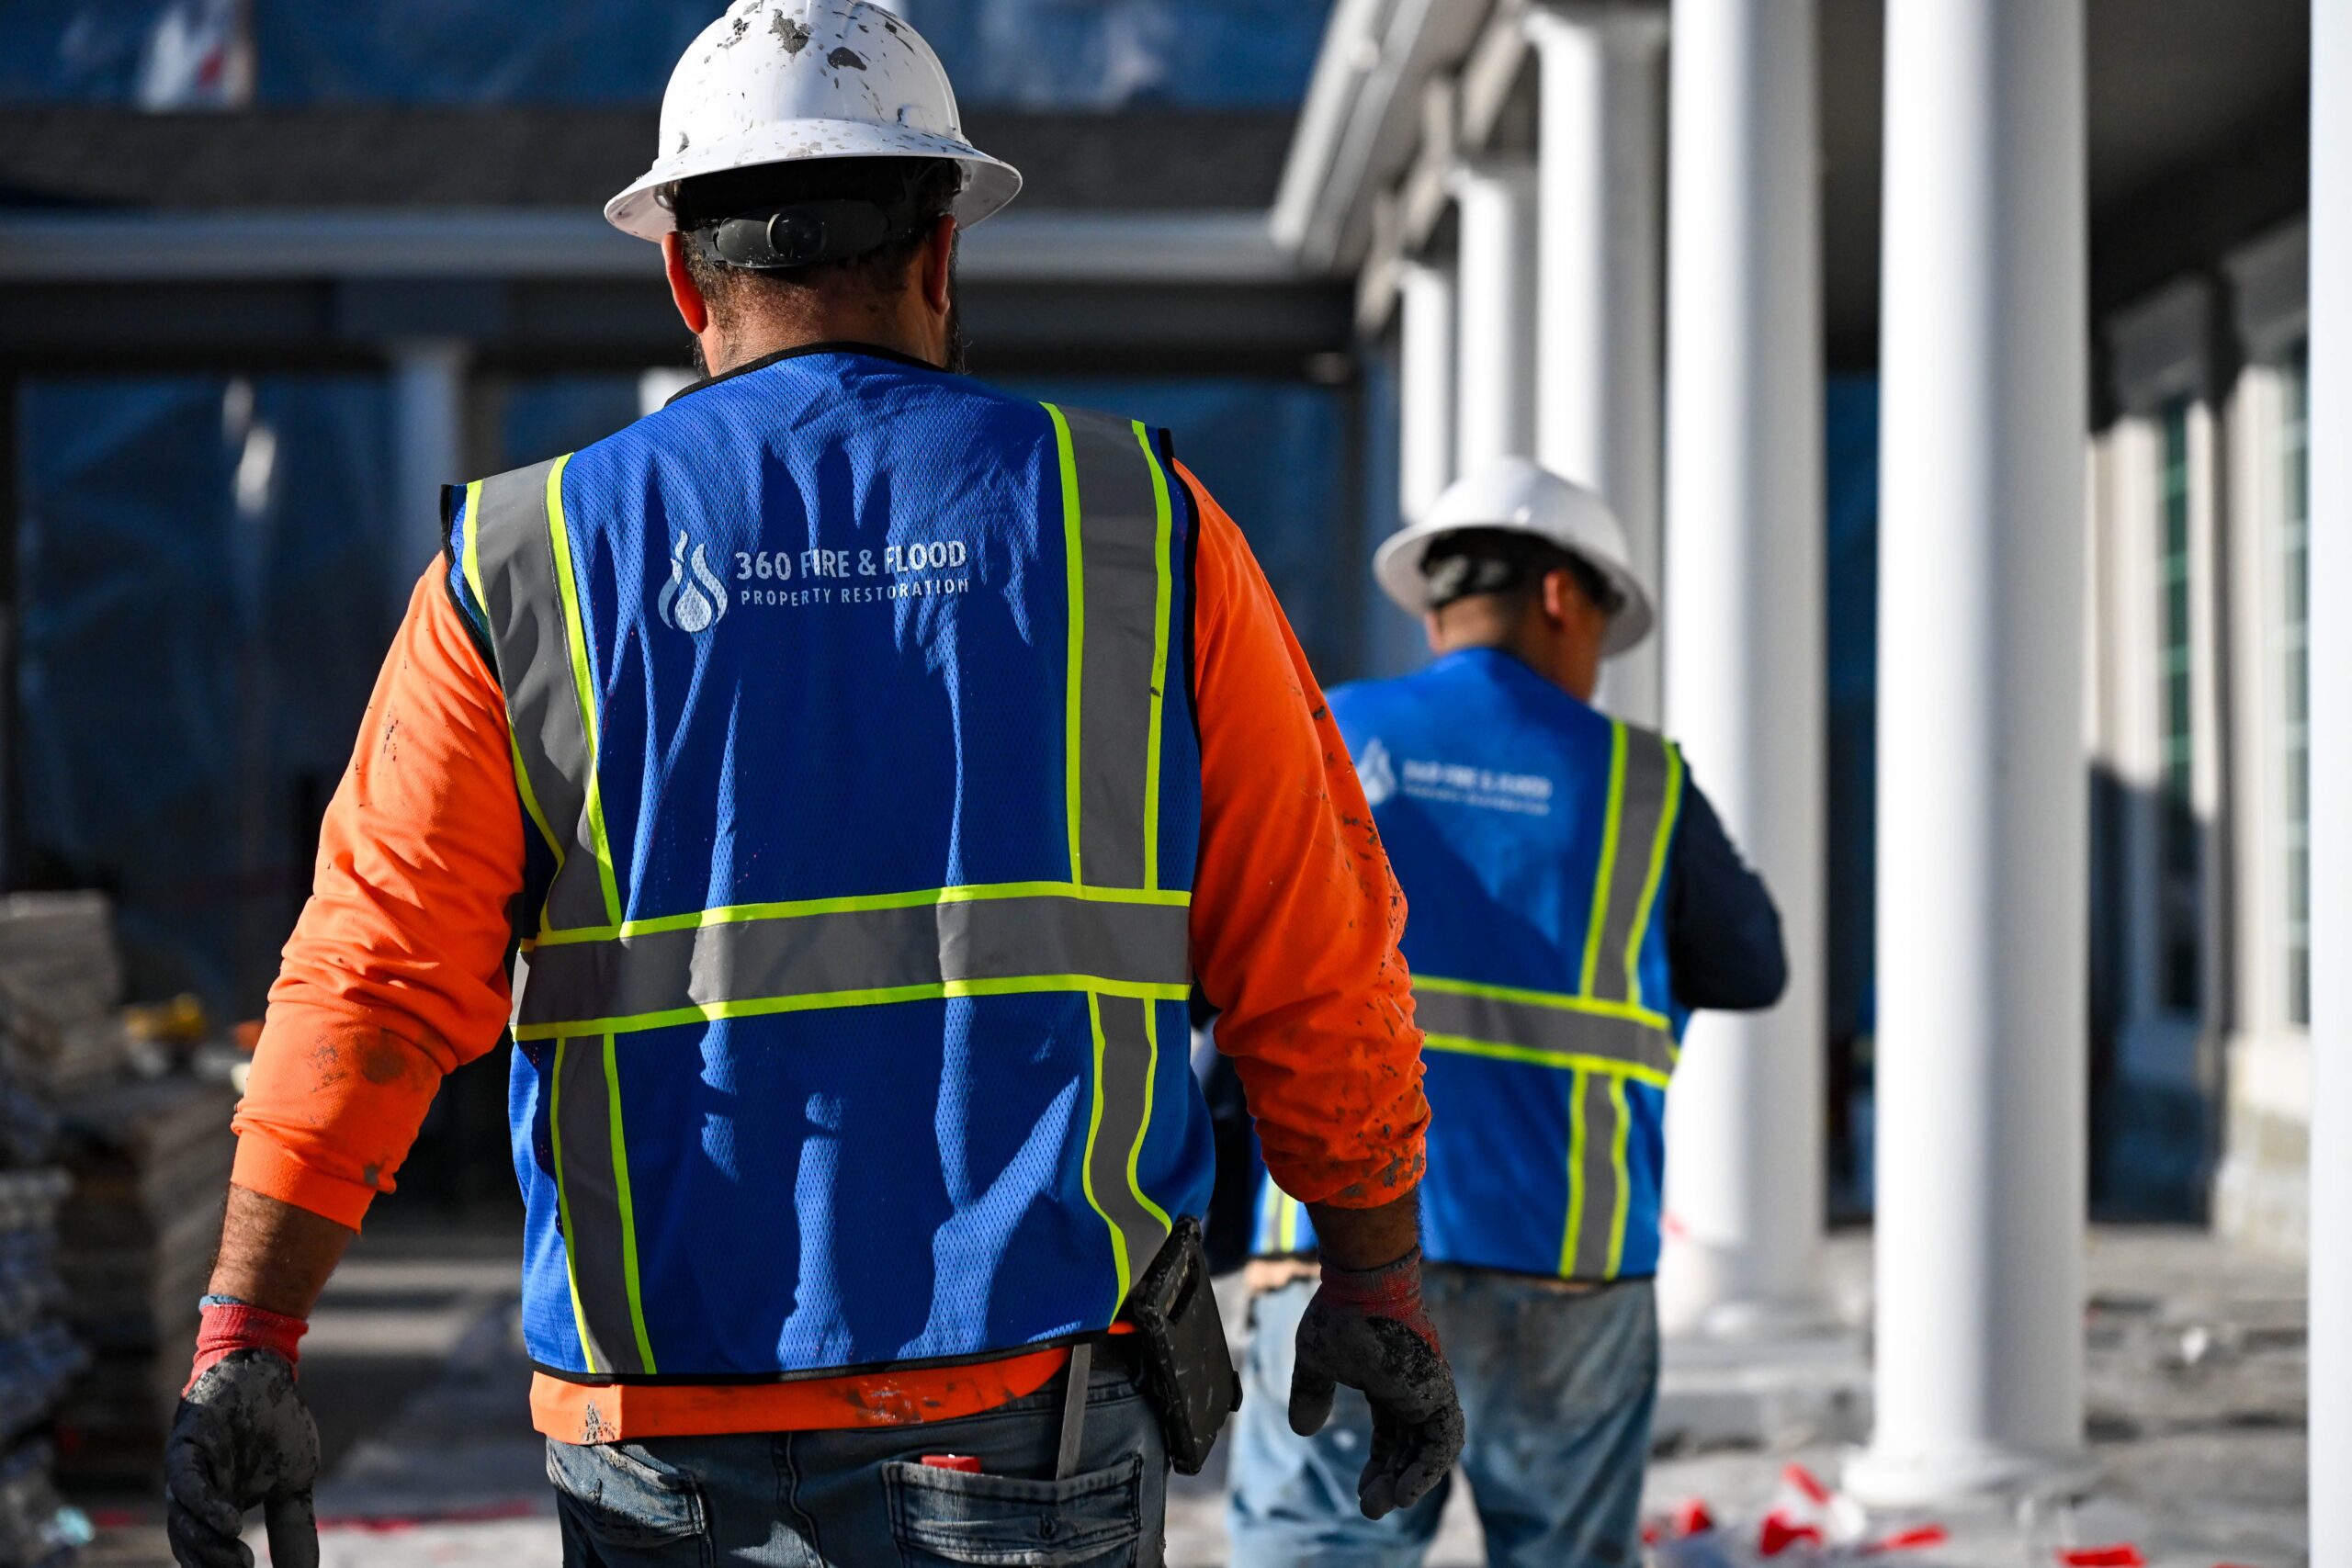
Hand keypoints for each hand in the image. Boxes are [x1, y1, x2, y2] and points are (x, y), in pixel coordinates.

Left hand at [165, 1350, 319, 1567]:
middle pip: (193, 1547)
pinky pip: (186, 1483)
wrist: (267, 1372)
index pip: (212, 1557)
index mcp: (216, 1512)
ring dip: (208, 1546)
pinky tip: (231, 1524)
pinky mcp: (185, 1446)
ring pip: (184, 1522)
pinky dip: (204, 1508)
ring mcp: (189, 1474)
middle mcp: (195, 1499)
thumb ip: (292, 1528)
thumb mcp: (293, 1484)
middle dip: (215, 1566)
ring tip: (240, 1563)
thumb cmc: (276, 1427)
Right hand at [1288, 1247, 1464, 1518]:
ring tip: (1387, 1505)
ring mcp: (1429, 1390)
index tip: (1362, 1490)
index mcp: (1389, 1381)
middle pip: (1409, 1446)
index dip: (1379, 1464)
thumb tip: (1302, 1429)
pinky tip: (1404, 1492)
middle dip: (1391, 1479)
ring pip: (1430, 1449)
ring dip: (1410, 1481)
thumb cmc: (1339, 1314)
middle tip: (1370, 1509)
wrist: (1361, 1285)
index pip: (1391, 1434)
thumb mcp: (1315, 1362)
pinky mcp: (1438, 1393)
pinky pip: (1443, 1442)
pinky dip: (1427, 1470)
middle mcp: (1413, 1389)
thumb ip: (1312, 1393)